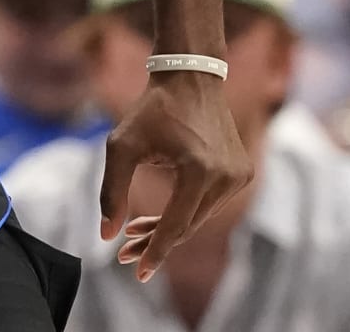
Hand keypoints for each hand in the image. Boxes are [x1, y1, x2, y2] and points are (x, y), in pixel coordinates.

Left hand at [100, 71, 251, 281]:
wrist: (190, 77)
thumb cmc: (151, 110)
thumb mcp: (122, 146)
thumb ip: (112, 191)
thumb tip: (106, 235)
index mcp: (200, 171)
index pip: (176, 225)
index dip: (155, 251)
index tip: (138, 273)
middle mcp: (227, 177)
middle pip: (188, 226)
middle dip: (156, 242)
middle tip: (126, 255)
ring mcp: (240, 176)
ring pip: (198, 218)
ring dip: (168, 228)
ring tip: (134, 232)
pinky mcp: (242, 173)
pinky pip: (209, 204)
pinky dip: (185, 213)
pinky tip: (159, 217)